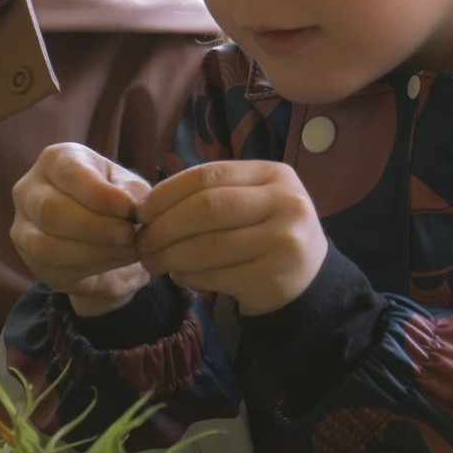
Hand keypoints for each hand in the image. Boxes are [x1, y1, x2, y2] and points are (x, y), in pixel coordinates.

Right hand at [10, 143, 154, 315]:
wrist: (99, 232)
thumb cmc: (113, 199)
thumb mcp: (129, 188)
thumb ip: (132, 194)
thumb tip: (130, 206)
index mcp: (55, 160)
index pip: (69, 174)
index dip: (99, 194)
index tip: (129, 210)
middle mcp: (29, 189)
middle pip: (51, 210)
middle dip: (95, 227)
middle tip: (129, 236)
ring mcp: (22, 224)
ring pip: (46, 244)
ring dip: (92, 251)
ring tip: (126, 250)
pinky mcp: (28, 256)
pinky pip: (51, 266)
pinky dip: (88, 266)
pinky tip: (113, 261)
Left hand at [134, 161, 326, 316]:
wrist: (310, 278)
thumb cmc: (267, 233)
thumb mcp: (252, 201)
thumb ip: (211, 195)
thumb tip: (148, 208)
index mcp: (274, 174)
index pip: (208, 175)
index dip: (166, 192)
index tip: (141, 211)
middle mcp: (285, 203)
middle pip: (206, 209)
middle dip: (163, 227)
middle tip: (141, 242)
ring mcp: (283, 241)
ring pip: (208, 246)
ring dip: (170, 256)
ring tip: (152, 262)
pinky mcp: (274, 278)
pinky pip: (217, 276)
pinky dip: (189, 277)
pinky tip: (180, 276)